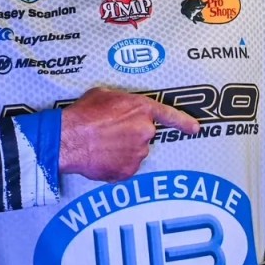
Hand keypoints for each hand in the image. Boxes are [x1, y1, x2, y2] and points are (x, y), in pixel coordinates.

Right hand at [59, 87, 199, 181]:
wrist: (69, 138)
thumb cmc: (83, 114)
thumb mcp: (104, 94)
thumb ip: (124, 101)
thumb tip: (123, 107)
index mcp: (141, 109)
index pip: (169, 115)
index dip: (184, 122)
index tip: (196, 129)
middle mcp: (144, 131)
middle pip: (144, 134)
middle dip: (130, 133)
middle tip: (109, 133)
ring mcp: (138, 153)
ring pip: (135, 151)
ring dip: (123, 149)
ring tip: (101, 144)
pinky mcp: (128, 170)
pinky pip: (126, 166)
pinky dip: (116, 163)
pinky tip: (101, 156)